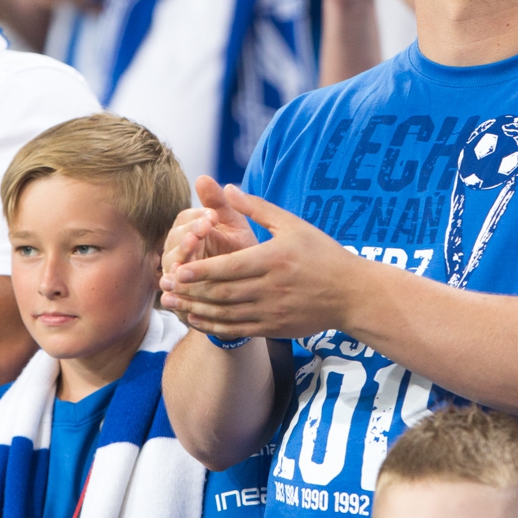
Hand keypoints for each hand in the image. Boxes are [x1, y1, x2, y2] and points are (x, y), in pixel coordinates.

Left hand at [160, 185, 359, 339]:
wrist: (352, 294)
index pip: (229, 267)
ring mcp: (272, 311)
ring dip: (196, 310)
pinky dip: (213, 326)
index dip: (200, 270)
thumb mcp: (293, 224)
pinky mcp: (275, 328)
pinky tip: (197, 320)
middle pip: (222, 292)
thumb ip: (258, 208)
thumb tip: (227, 188)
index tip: (177, 268)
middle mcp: (271, 288)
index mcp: (274, 259)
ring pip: (226, 314)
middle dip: (190, 290)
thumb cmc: (323, 254)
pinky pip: (237, 330)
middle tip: (165, 286)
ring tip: (173, 304)